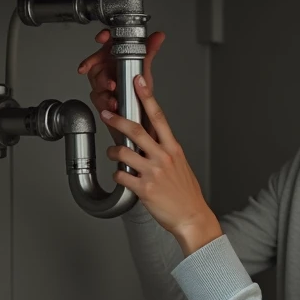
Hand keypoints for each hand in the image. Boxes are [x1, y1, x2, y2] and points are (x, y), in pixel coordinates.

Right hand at [77, 29, 166, 141]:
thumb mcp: (145, 71)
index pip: (107, 44)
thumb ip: (149, 51)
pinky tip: (114, 103)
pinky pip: (98, 97)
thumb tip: (158, 36)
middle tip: (110, 81)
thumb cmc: (141, 95)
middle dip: (102, 73)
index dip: (104, 39)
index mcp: (117, 60)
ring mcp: (103, 84)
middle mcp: (108, 70)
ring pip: (95, 81)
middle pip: (96, 64)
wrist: (140, 120)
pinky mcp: (100, 98)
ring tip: (114, 90)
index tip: (102, 38)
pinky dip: (106, 100)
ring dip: (104, 86)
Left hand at [100, 75, 223, 255]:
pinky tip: (124, 178)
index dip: (147, 97)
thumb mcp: (181, 165)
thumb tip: (150, 141)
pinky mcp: (143, 189)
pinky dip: (118, 176)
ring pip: (122, 153)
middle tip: (107, 113)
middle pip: (136, 130)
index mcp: (173, 149)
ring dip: (113, 152)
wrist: (192, 217)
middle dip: (117, 119)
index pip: (158, 117)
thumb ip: (165, 151)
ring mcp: (153, 172)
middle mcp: (163, 157)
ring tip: (114, 155)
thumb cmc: (186, 194)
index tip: (138, 82)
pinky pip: (121, 176)